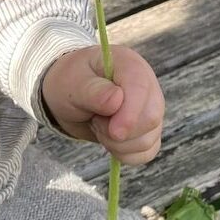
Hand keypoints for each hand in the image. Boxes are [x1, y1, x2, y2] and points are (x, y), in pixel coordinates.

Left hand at [40, 45, 163, 164]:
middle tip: (94, 121)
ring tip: (99, 125)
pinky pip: (146, 152)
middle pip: (151, 118)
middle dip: (119, 132)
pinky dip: (125, 154)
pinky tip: (109, 140)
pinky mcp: (147, 130)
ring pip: (148, 139)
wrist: (69, 96)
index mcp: (130, 66)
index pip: (141, 90)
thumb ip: (92, 91)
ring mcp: (150, 109)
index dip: (130, 115)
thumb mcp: (72, 84)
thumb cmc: (71, 84)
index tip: (114, 133)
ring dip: (118, 143)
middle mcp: (147, 86)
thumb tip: (116, 99)